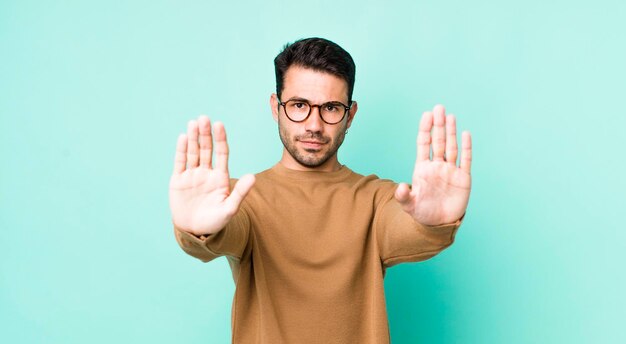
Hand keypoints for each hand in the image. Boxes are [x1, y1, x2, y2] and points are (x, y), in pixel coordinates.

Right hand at [169, 116, 254, 235]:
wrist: (196, 232)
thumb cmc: (216, 222)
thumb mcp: (230, 208)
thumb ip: (240, 192)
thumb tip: (253, 176)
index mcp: (220, 177)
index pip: (221, 153)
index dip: (220, 139)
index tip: (219, 124)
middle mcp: (206, 173)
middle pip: (206, 149)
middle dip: (205, 134)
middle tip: (204, 118)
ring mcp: (192, 175)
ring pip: (193, 152)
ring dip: (193, 138)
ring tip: (193, 123)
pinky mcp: (178, 181)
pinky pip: (180, 162)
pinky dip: (181, 150)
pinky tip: (182, 137)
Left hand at [394, 105, 471, 225]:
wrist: (438, 223)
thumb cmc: (422, 212)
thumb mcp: (409, 205)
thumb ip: (403, 196)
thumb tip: (400, 188)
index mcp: (422, 168)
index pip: (424, 144)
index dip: (425, 129)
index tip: (426, 115)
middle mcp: (437, 165)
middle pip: (438, 141)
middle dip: (438, 125)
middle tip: (439, 108)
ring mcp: (450, 170)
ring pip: (451, 147)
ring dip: (451, 132)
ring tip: (450, 116)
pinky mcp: (463, 178)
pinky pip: (466, 160)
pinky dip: (466, 147)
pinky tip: (466, 134)